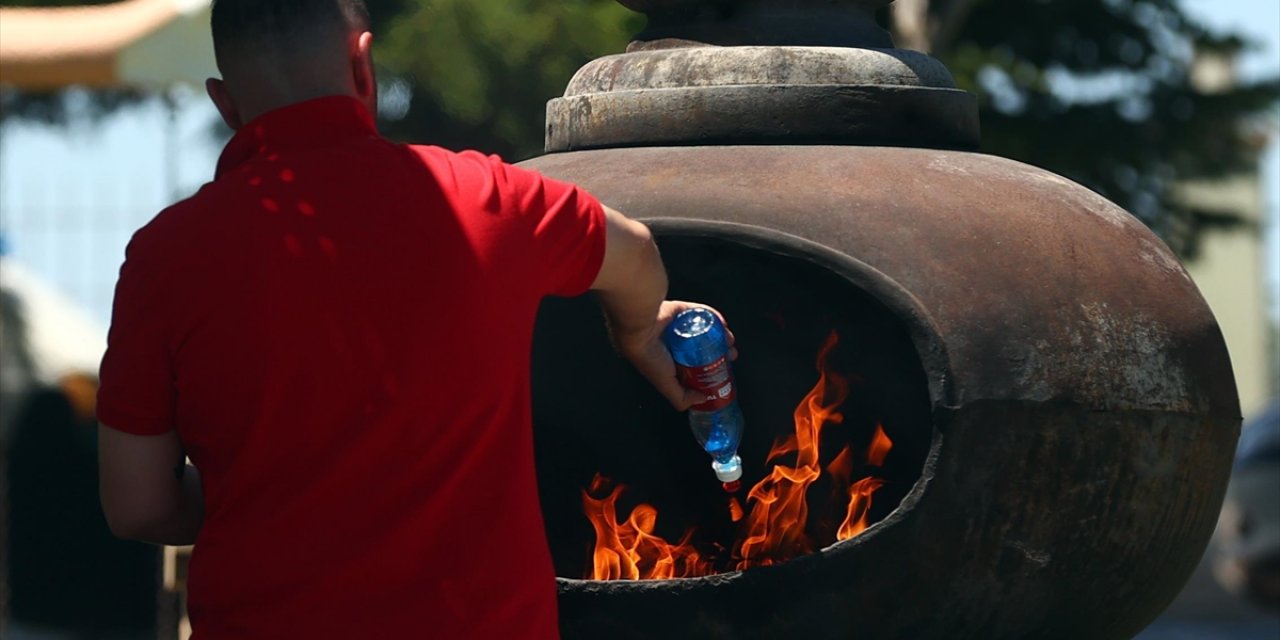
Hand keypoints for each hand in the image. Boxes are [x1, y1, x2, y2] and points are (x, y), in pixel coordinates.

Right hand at [612, 300, 735, 410]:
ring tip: (728, 340)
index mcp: (670, 360)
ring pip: (705, 330)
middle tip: (730, 354)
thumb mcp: (665, 385)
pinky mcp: (682, 310)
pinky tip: (722, 325)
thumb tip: (702, 399)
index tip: (724, 369)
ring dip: (720, 336)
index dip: (711, 368)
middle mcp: (675, 343)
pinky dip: (714, 319)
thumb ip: (681, 398)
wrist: (641, 330)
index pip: (695, 365)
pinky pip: (702, 313)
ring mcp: (680, 326)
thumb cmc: (648, 357)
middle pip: (704, 347)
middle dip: (720, 352)